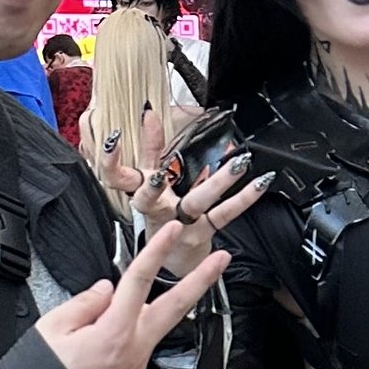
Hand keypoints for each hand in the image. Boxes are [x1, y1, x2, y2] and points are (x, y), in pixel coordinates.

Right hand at [36, 223, 228, 368]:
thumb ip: (84, 302)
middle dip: (202, 280)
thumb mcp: (52, 327)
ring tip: (161, 288)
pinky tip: (111, 329)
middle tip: (221, 260)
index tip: (172, 231)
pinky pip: (138, 344)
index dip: (157, 250)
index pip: (140, 280)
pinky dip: (131, 329)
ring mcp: (136, 367)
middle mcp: (133, 351)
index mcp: (114, 333)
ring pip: (156, 325)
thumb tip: (106, 288)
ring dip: (163, 304)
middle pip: (176, 308)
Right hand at [111, 145, 271, 270]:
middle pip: (149, 198)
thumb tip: (149, 111)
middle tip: (160, 174)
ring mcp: (180, 224)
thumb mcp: (149, 178)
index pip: (115, 177)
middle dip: (152, 188)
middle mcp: (157, 209)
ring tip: (238, 164)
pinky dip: (244, 198)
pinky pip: (224, 214)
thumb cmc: (161, 210)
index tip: (114, 138)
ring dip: (218, 182)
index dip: (109, 160)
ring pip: (195, 202)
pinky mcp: (203, 232)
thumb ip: (150, 146)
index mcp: (138, 192)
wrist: (174, 257)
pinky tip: (259, 183)